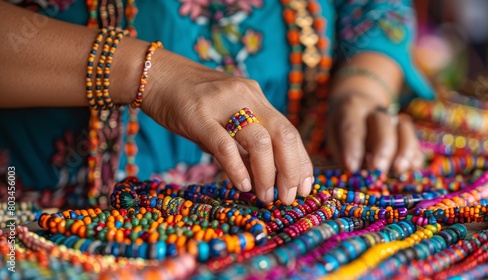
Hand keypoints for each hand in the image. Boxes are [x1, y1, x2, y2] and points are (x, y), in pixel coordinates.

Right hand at [141, 52, 312, 204]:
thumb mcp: (226, 118)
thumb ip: (244, 142)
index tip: (305, 188)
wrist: (158, 76)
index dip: (301, 162)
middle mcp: (246, 96)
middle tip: (288, 197)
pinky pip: (224, 145)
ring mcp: (223, 104)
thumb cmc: (192, 102)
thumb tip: (265, 176)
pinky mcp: (198, 116)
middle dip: (292, 171)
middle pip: (283, 134)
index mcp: (256, 98)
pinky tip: (242, 186)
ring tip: (266, 197)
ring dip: (268, 174)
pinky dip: (237, 168)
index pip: (289, 131)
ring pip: (259, 141)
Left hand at [327, 92, 423, 173]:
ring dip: (404, 150)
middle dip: (382, 148)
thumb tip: (357, 169)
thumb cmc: (342, 127)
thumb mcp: (334, 136)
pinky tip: (412, 167)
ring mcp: (394, 118)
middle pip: (383, 124)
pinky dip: (415, 155)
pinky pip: (415, 141)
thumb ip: (343, 151)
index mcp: (351, 108)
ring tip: (399, 169)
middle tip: (377, 168)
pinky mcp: (407, 132)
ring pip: (405, 128)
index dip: (353, 147)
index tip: (352, 168)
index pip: (352, 127)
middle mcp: (375, 110)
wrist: (359, 107)